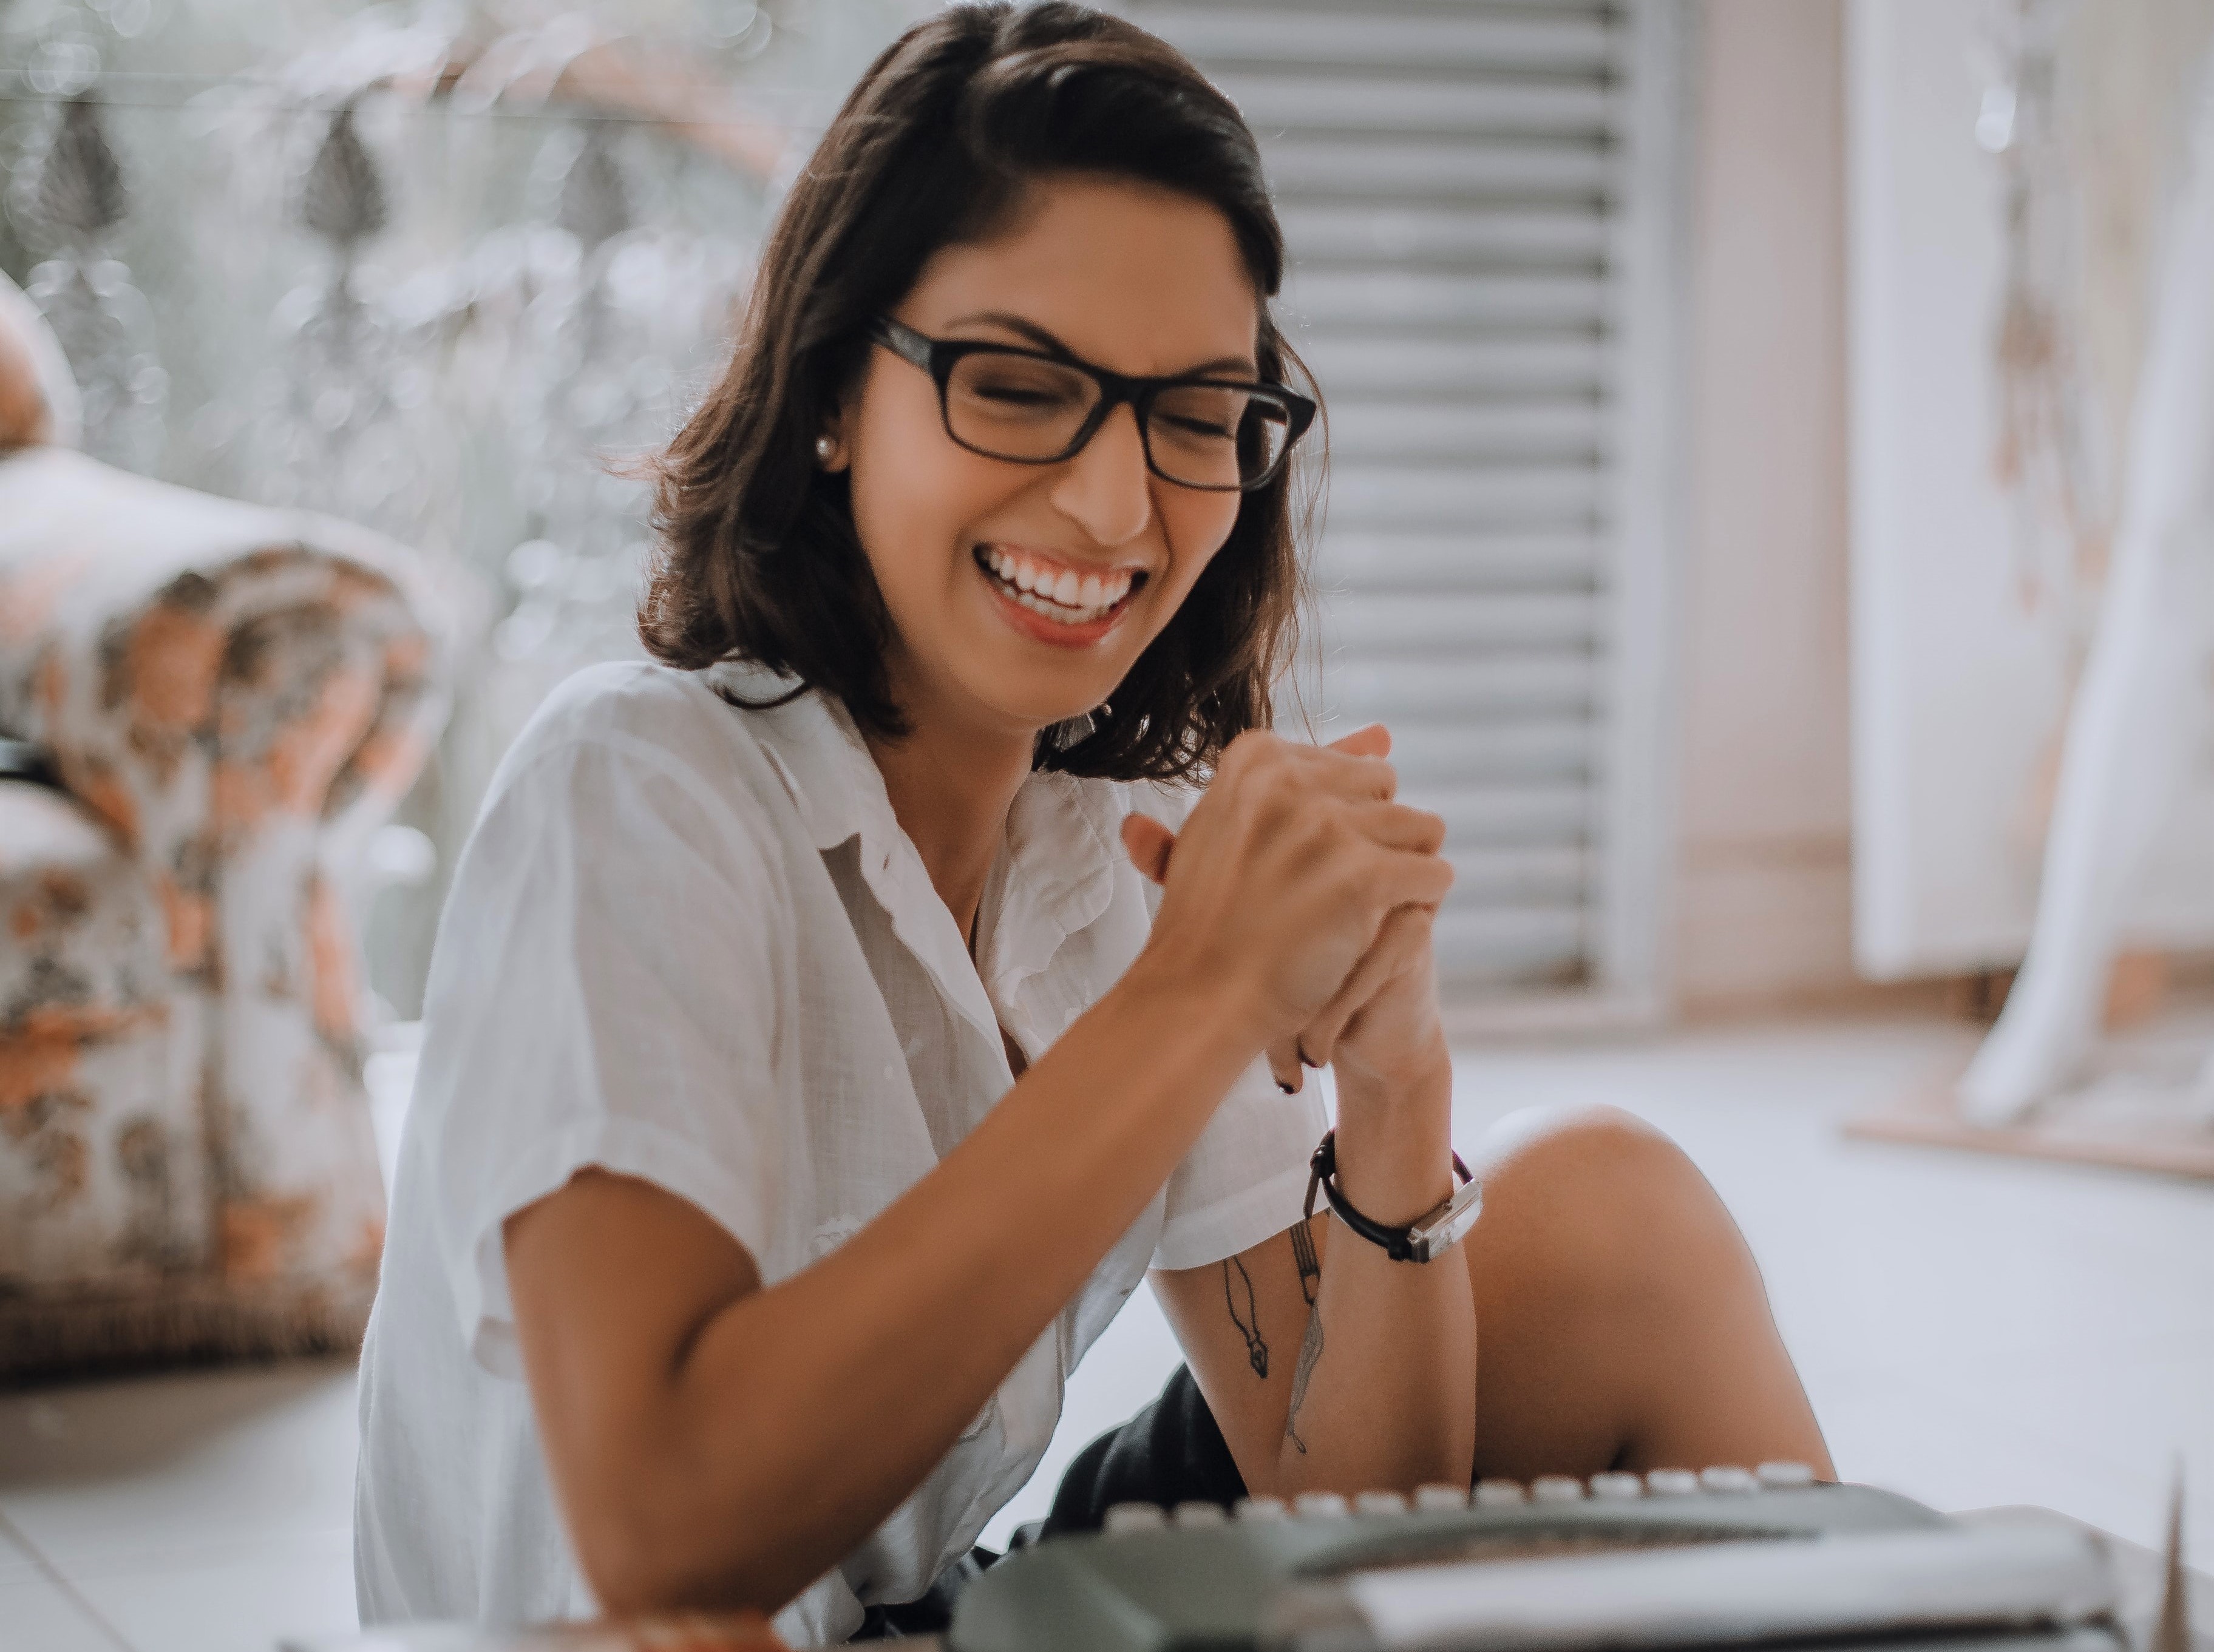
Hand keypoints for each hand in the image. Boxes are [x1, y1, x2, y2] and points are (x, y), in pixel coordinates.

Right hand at [1123, 725, 1451, 1091]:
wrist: (1199, 996)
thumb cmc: (1214, 919)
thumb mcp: (1235, 826)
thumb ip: (1306, 774)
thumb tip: (1385, 732)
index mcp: (1256, 756)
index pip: (1351, 769)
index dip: (1337, 826)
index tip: (1297, 868)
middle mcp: (1291, 777)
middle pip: (1387, 793)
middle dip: (1372, 841)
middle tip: (1328, 894)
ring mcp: (1327, 826)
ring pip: (1421, 829)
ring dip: (1399, 874)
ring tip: (1355, 914)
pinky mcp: (1362, 876)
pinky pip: (1435, 875)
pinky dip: (1417, 906)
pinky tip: (1377, 931)